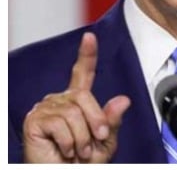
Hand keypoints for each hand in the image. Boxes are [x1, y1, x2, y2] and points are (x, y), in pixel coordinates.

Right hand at [22, 32, 130, 162]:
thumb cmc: (83, 162)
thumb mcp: (105, 141)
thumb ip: (112, 121)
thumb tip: (123, 100)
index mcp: (78, 102)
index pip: (82, 74)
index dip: (87, 55)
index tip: (90, 37)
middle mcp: (61, 100)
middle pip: (85, 97)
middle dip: (95, 122)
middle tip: (94, 142)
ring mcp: (46, 108)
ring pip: (74, 113)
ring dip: (82, 137)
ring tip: (77, 150)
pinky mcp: (35, 119)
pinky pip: (61, 123)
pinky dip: (68, 141)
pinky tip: (64, 150)